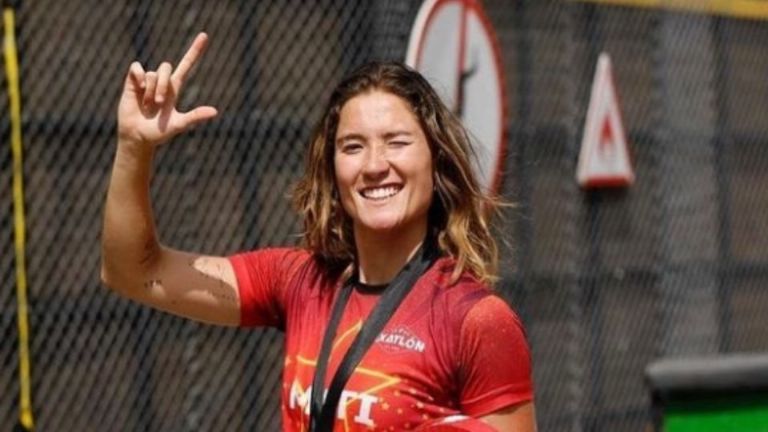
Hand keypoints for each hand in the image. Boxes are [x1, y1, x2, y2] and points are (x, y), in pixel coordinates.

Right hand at [117, 32, 217, 146]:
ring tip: (147, 105)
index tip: (204, 36)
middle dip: (163, 84)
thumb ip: (195, 116)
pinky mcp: (132, 82)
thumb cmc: (158, 133)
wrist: (137, 137)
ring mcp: (147, 81)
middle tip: (158, 103)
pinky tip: (137, 88)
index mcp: (174, 89)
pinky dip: (138, 76)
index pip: (186, 65)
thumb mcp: (179, 124)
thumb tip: (215, 112)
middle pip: (166, 66)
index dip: (195, 51)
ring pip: (152, 73)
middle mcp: (162, 82)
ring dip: (150, 90)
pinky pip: (137, 68)